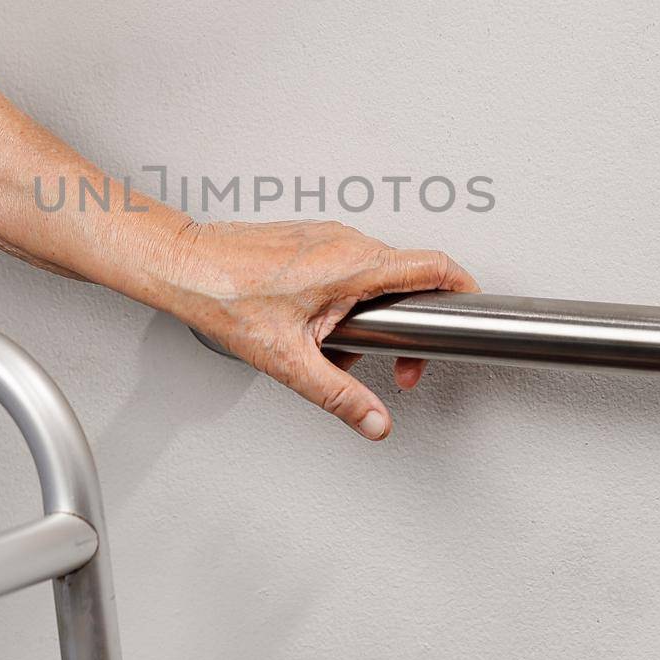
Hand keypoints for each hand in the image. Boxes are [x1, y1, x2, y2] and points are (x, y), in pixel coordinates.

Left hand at [157, 220, 479, 439]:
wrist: (186, 265)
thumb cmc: (228, 298)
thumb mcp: (290, 361)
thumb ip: (341, 396)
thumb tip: (375, 422)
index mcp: (355, 265)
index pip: (434, 265)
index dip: (463, 288)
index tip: (473, 309)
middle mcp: (346, 242)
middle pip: (407, 277)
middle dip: (407, 326)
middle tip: (396, 366)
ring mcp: (326, 237)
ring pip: (373, 276)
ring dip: (369, 317)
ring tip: (339, 349)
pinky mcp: (308, 240)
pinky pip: (345, 268)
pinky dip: (344, 301)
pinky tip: (314, 327)